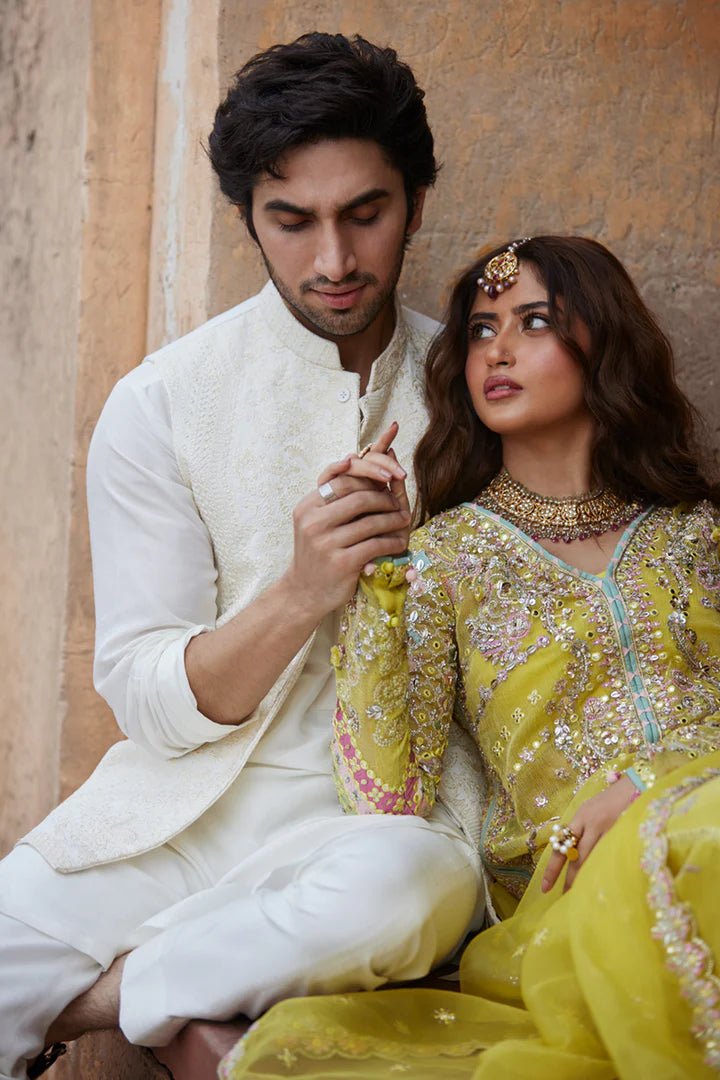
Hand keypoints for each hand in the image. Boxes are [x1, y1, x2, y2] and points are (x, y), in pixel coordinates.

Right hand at [283, 423, 410, 619]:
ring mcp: (326, 543)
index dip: (371, 473)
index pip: (344, 477)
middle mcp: (313, 522)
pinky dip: (392, 542)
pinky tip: (399, 543)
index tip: (391, 475)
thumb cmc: (317, 551)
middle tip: (399, 503)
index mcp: (308, 505)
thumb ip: (335, 494)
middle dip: (385, 498)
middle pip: (359, 496)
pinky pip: (376, 545)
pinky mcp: (341, 563)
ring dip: (394, 520)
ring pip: (371, 521)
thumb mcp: (317, 519)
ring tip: (403, 520)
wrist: (305, 592)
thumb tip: (355, 457)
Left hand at [541, 774, 637, 892]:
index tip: (545, 887)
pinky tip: (605, 882)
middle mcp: (592, 824)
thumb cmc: (613, 798)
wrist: (638, 784)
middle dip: (569, 880)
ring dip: (587, 879)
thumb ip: (581, 829)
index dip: (552, 869)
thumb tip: (571, 853)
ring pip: (594, 861)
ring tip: (584, 896)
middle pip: (577, 858)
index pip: (561, 847)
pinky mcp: (626, 835)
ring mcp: (611, 831)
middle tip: (564, 898)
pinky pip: (612, 857)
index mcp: (581, 817)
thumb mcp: (591, 809)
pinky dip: (606, 870)